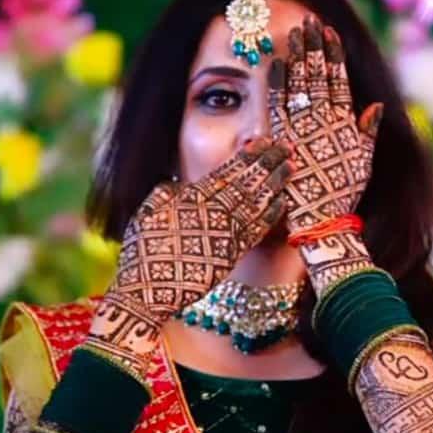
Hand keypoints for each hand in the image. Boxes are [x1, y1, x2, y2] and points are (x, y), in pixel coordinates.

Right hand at [85, 138, 294, 375]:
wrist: (149, 290)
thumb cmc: (143, 250)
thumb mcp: (147, 210)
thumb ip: (167, 191)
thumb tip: (179, 183)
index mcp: (193, 196)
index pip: (229, 169)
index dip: (250, 155)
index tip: (264, 143)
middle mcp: (214, 211)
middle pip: (249, 181)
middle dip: (269, 162)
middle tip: (286, 148)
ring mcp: (226, 233)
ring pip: (258, 202)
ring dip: (276, 183)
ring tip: (289, 167)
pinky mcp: (232, 254)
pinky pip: (258, 228)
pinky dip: (272, 214)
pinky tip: (282, 202)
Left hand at [268, 14, 383, 236]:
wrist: (321, 221)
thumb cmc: (343, 195)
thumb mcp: (363, 162)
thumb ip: (367, 131)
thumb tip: (373, 105)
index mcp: (346, 122)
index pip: (339, 79)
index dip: (333, 53)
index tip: (328, 32)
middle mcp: (324, 120)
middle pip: (318, 74)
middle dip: (313, 45)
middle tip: (308, 20)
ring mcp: (302, 127)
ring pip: (299, 83)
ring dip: (296, 56)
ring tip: (293, 32)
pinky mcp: (283, 138)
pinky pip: (277, 104)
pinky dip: (277, 82)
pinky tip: (274, 62)